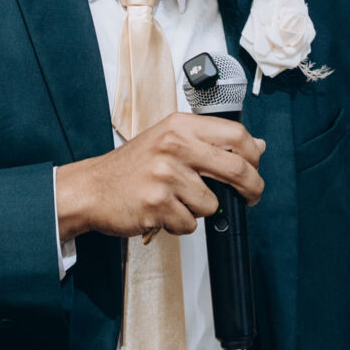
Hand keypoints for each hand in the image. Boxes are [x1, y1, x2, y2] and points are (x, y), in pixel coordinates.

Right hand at [55, 112, 264, 244]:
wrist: (92, 188)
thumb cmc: (132, 166)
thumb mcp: (170, 140)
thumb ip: (210, 141)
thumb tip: (257, 145)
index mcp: (180, 126)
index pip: (236, 135)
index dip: (253, 156)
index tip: (254, 168)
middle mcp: (174, 146)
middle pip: (236, 169)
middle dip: (251, 188)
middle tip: (250, 196)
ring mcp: (165, 175)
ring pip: (212, 204)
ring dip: (199, 210)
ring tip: (176, 201)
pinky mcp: (157, 204)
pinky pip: (189, 224)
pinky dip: (179, 224)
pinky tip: (162, 212)